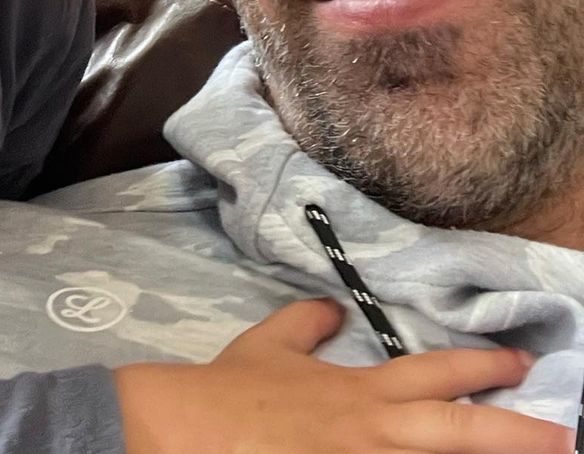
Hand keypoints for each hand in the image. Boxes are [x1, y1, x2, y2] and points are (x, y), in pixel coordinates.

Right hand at [113, 297, 571, 452]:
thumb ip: (304, 324)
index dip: (480, 367)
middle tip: (562, 436)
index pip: (434, 374)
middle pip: (458, 430)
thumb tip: (331, 304)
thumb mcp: (267, 346)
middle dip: (514, 433)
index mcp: (362, 394)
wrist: (193, 431)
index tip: (519, 363)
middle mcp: (376, 433)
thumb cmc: (234, 392)